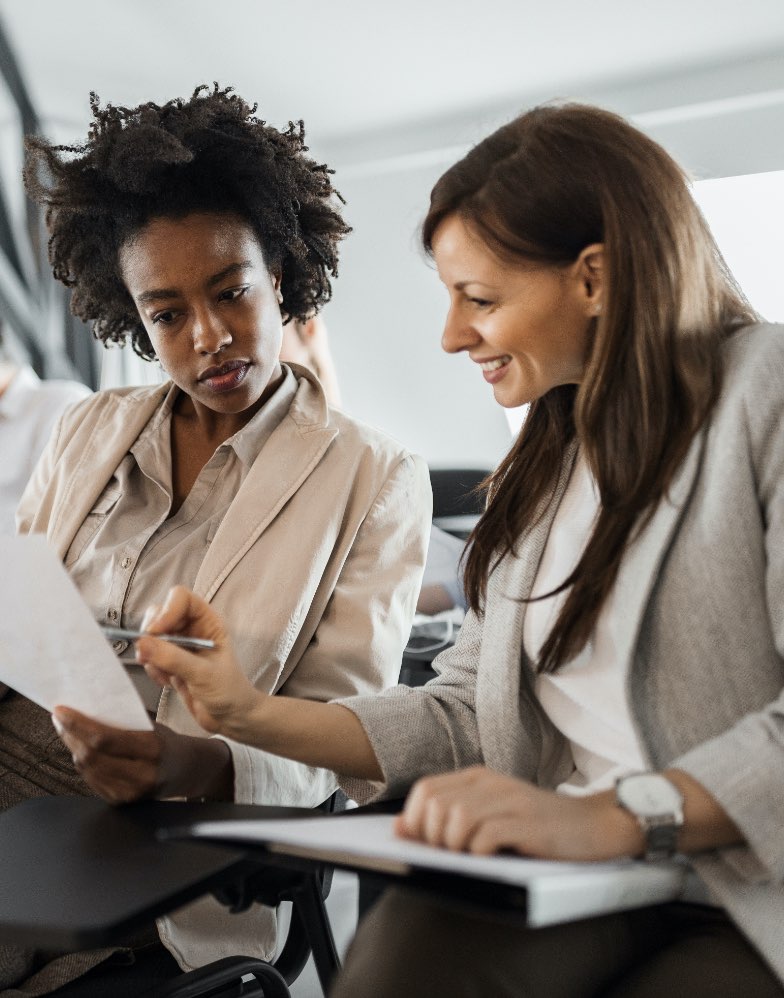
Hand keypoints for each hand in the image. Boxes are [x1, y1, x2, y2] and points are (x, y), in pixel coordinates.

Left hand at [51, 707, 233, 803]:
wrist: (188, 771)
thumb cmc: (168, 743)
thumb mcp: (153, 726)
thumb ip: (125, 721)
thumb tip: (89, 708)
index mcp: (152, 748)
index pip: (104, 738)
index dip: (77, 725)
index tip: (61, 711)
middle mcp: (142, 774)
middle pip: (91, 756)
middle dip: (70, 736)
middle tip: (61, 720)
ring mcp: (131, 792)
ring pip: (87, 769)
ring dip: (73, 749)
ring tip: (69, 732)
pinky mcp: (122, 801)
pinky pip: (92, 781)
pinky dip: (83, 763)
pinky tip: (82, 751)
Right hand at [135, 586, 262, 738]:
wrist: (230, 719)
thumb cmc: (229, 692)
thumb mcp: (203, 674)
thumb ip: (174, 658)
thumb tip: (143, 643)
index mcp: (208, 621)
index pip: (180, 598)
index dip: (166, 610)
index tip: (156, 632)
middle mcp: (192, 628)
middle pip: (159, 613)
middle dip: (151, 634)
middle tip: (150, 656)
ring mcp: (179, 645)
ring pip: (150, 635)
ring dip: (150, 654)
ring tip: (166, 675)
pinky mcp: (169, 662)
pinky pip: (149, 655)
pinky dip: (152, 668)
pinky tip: (167, 682)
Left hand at [395, 766, 642, 860]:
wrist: (595, 825)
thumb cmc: (539, 827)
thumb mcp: (491, 815)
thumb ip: (448, 816)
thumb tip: (400, 827)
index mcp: (478, 778)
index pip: (425, 789)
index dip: (415, 819)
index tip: (424, 844)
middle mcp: (491, 783)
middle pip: (436, 804)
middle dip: (433, 836)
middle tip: (451, 855)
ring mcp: (510, 800)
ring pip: (457, 817)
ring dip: (455, 846)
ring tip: (471, 857)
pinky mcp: (528, 822)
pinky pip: (486, 835)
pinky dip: (479, 852)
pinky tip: (491, 857)